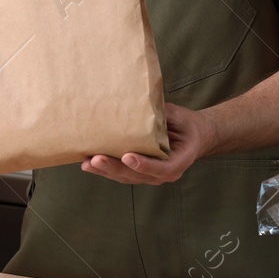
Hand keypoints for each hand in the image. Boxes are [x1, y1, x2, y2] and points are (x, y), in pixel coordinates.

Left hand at [80, 103, 214, 185]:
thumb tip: (137, 100)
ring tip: (87, 163)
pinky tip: (89, 163)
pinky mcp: (139, 172)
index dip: (145, 165)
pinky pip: (122, 173)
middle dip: (115, 168)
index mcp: (180, 160)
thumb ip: (160, 115)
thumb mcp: (178, 116)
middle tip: (97, 159)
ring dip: (105, 171)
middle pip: (138, 176)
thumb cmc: (185, 124)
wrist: (191, 135)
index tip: (128, 156)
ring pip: (126, 177)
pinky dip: (105, 169)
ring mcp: (151, 175)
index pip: (163, 168)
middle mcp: (165, 173)